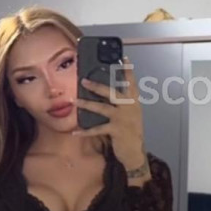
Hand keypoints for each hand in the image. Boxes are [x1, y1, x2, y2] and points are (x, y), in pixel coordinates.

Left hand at [73, 55, 146, 174]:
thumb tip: (104, 92)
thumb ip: (122, 103)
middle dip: (97, 86)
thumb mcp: (130, 114)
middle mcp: (129, 108)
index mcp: (134, 102)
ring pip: (102, 108)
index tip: (124, 58)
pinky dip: (85, 131)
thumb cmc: (130, 131)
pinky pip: (97, 129)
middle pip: (112, 93)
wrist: (135, 152)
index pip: (131, 83)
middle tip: (84, 80)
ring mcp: (123, 119)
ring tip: (75, 100)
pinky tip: (75, 132)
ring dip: (87, 104)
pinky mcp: (116, 130)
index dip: (128, 70)